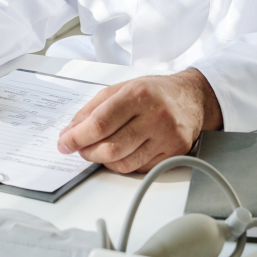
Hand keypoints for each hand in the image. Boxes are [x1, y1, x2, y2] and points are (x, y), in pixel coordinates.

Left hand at [56, 69, 222, 173]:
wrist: (192, 97)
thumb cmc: (154, 91)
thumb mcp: (121, 87)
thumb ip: (92, 109)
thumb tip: (70, 132)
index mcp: (138, 94)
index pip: (100, 123)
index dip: (77, 137)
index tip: (64, 143)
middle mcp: (155, 116)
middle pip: (110, 148)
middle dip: (87, 152)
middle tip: (79, 148)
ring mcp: (167, 137)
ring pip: (123, 163)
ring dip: (102, 160)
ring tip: (98, 149)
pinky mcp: (174, 153)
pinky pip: (138, 169)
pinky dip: (123, 163)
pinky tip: (121, 151)